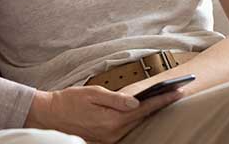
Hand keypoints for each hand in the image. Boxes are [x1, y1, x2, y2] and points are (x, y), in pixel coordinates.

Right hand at [25, 86, 182, 143]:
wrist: (51, 115)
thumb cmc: (69, 101)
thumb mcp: (92, 94)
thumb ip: (116, 99)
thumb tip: (136, 101)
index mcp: (111, 120)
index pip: (143, 109)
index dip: (162, 100)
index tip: (178, 91)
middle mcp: (114, 133)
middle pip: (143, 118)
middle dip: (160, 105)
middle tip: (177, 92)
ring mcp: (110, 138)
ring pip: (136, 124)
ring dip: (150, 112)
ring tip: (164, 99)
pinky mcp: (106, 139)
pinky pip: (126, 128)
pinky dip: (136, 118)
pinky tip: (143, 110)